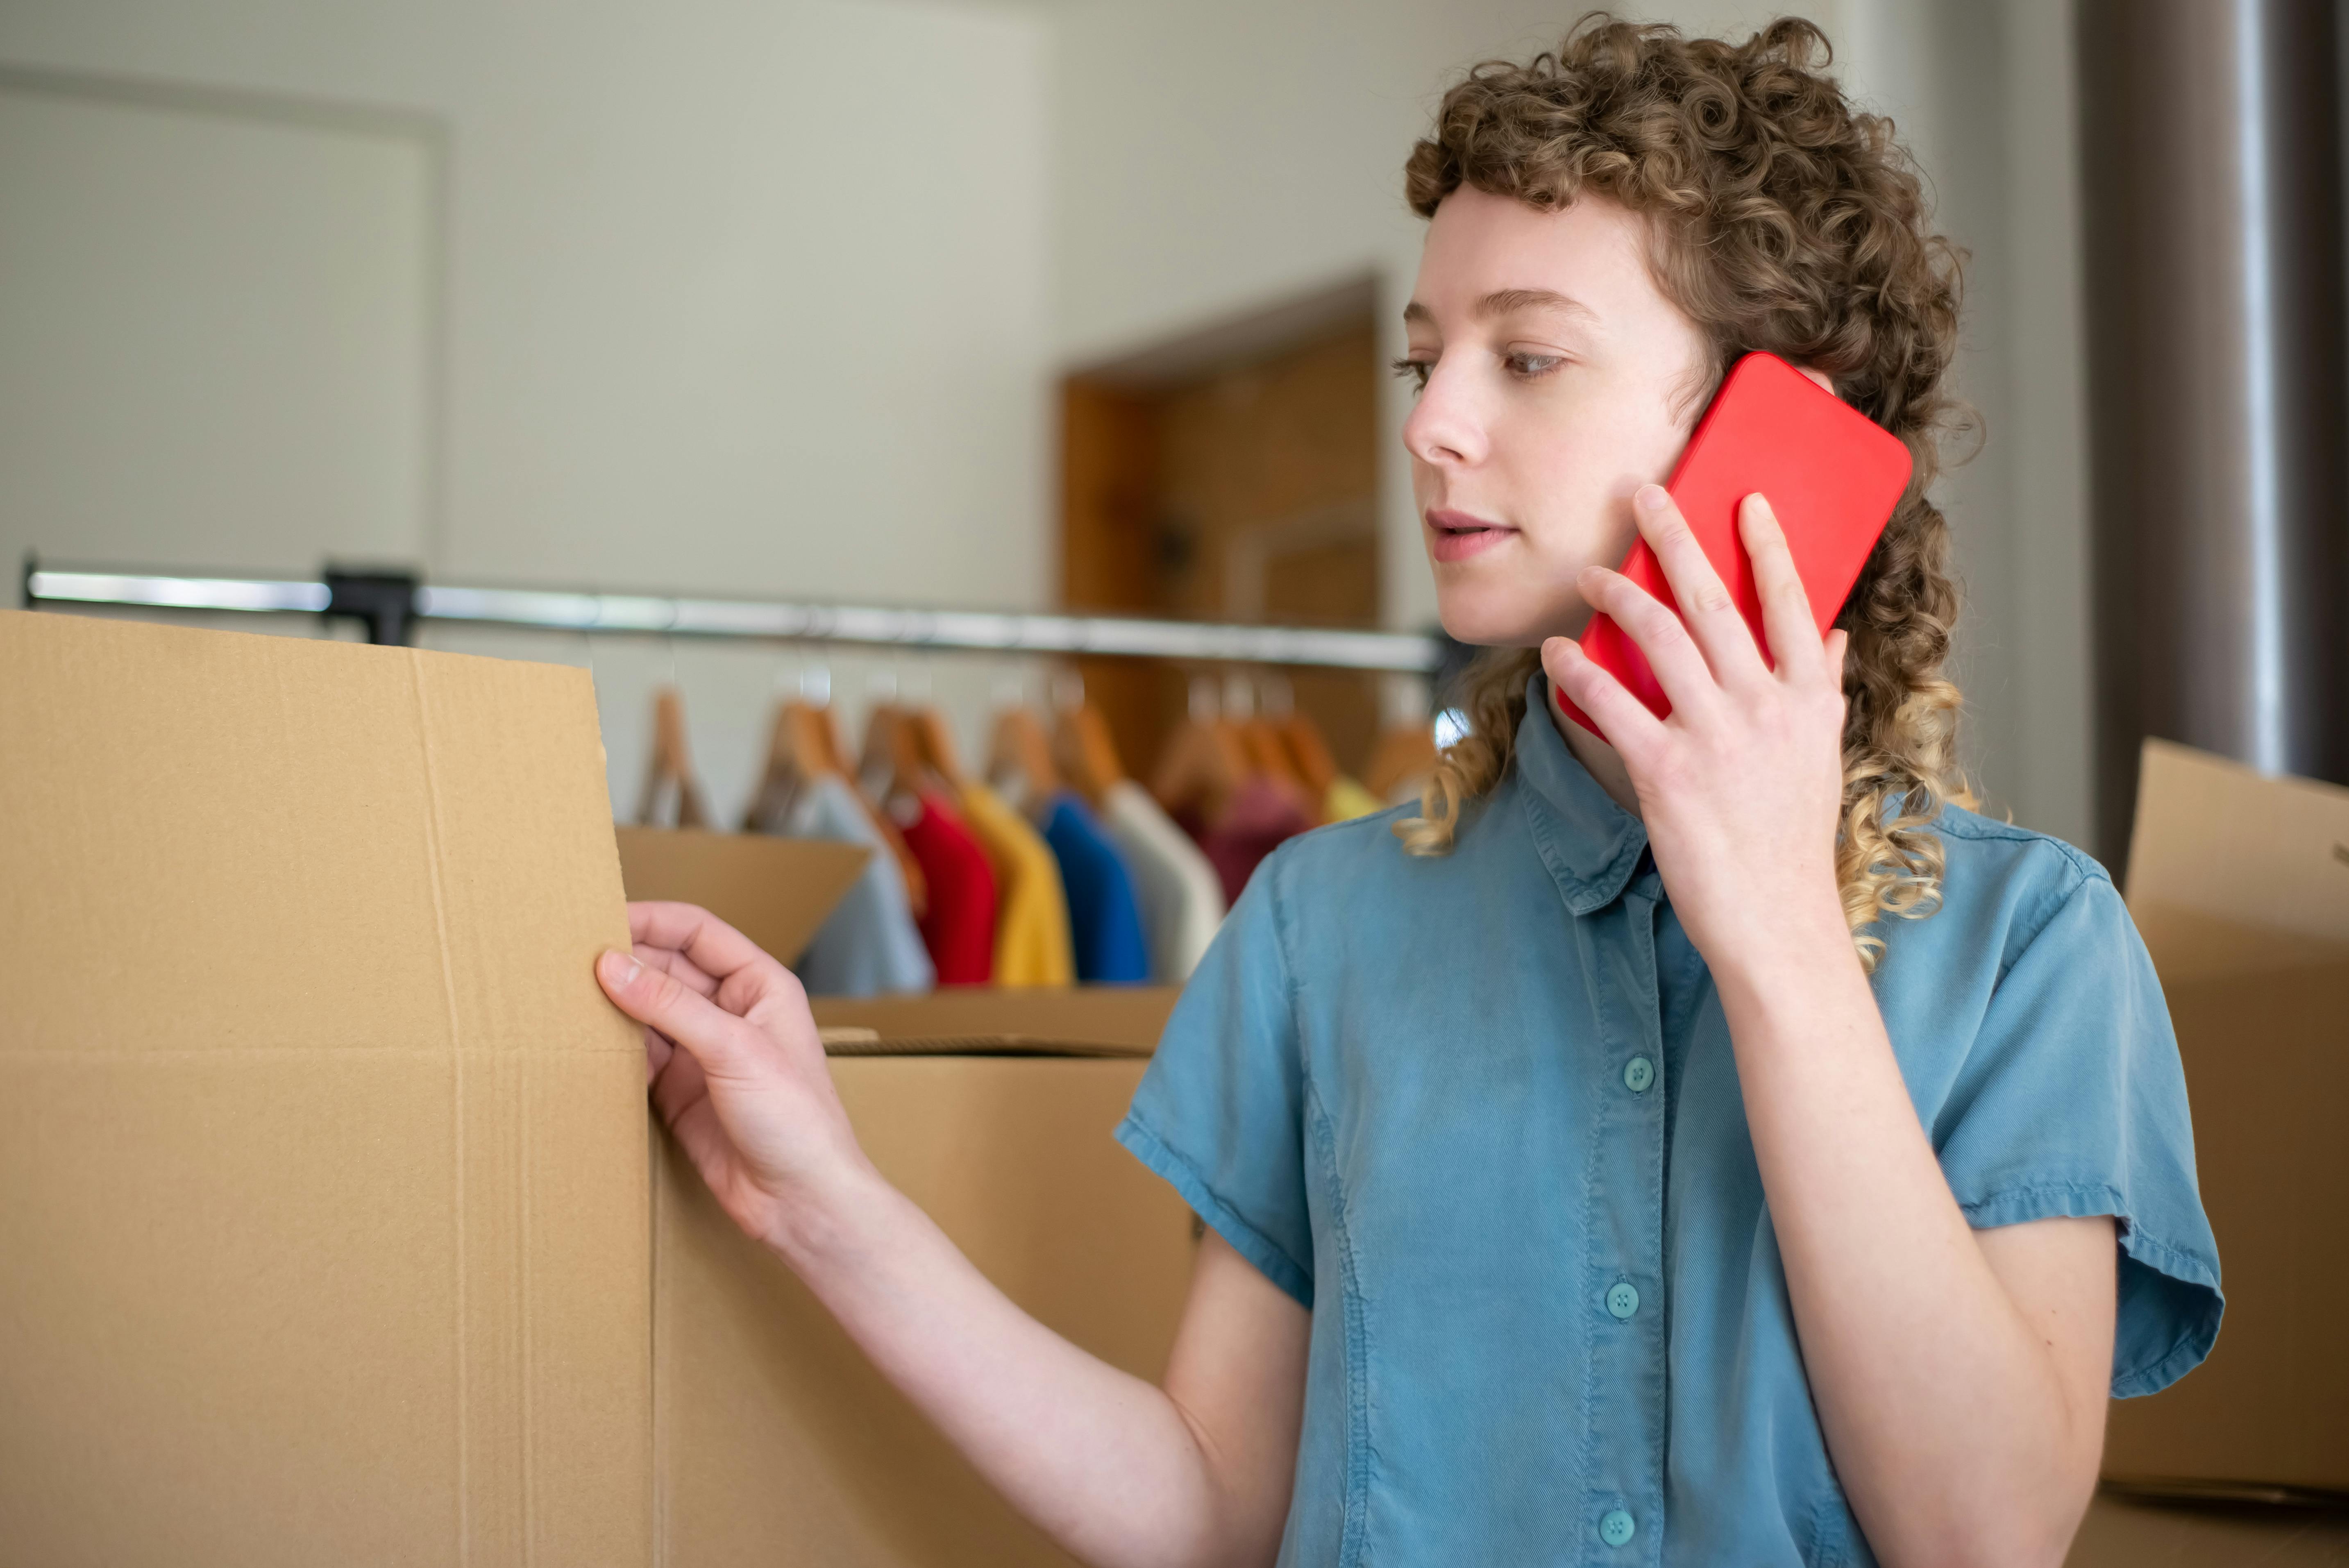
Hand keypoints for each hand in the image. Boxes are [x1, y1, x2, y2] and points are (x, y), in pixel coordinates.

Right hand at [597, 902, 872, 1250]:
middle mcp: (732, 1012)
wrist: (801, 1200)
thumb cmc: (797, 1120)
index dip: (650, 921)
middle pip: (666, 969)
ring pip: (648, 1012)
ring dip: (613, 1005)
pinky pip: (639, 1056)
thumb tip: (612, 965)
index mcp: (760, 986)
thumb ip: (671, 1005)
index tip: (599, 918)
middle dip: (624, 961)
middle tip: (568, 958)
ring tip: (565, 995)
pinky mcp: (681, 1092)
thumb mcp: (734, 1049)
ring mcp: (704, 1052)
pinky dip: (613, 1048)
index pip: (697, 932)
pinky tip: (584, 1042)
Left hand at [1542, 484, 1851, 971]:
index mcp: (1809, 699)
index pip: (1791, 603)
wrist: (1777, 919)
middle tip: (1643, 497)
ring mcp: (1716, 737)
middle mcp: (1766, 707)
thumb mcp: (1823, 756)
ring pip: (1661, 638)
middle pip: (1715, 602)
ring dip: (1618, 596)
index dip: (1767, 547)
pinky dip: (1579, 671)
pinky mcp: (1667, 772)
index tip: (1745, 500)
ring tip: (1589, 574)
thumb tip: (1832, 637)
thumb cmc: (1792, 839)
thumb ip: (1823, 689)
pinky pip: (1613, 704)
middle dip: (1674, 541)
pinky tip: (1556, 652)